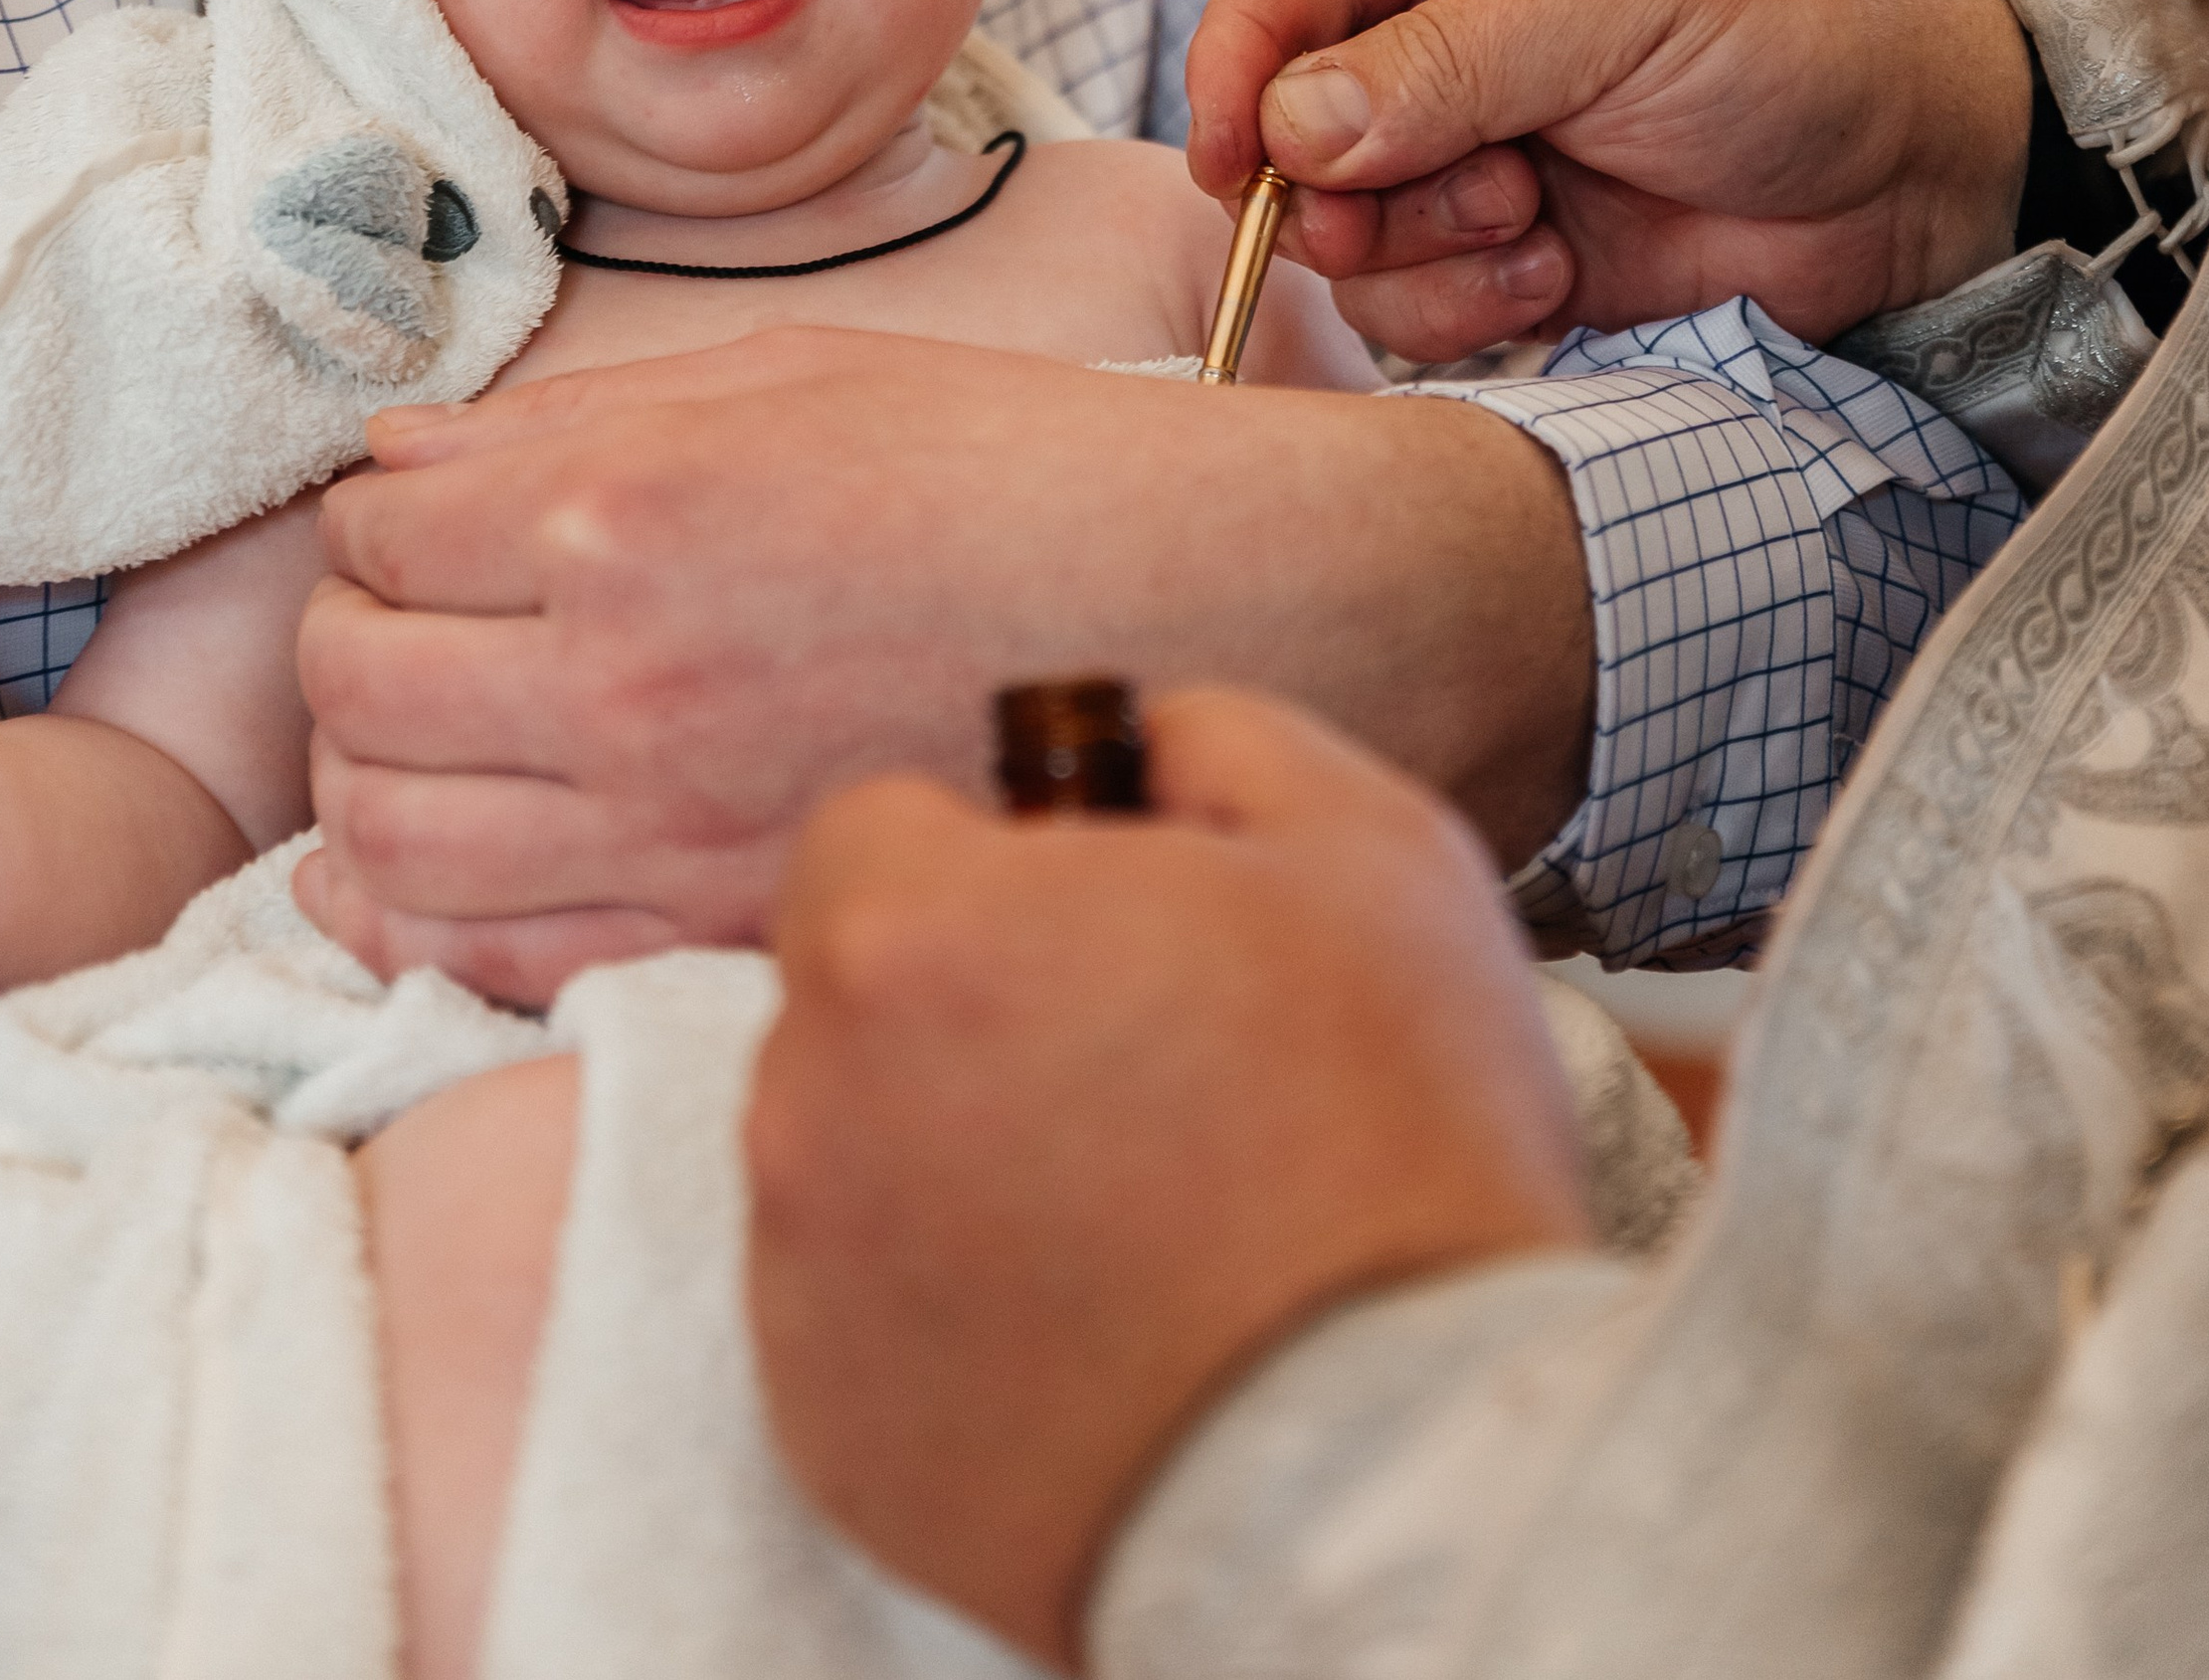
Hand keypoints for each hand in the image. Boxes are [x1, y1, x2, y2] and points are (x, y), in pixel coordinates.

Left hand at [293, 329, 1592, 1003]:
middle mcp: (619, 677)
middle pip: (350, 688)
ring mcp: (665, 830)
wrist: (1220, 613)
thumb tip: (399, 455)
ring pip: (385, 841)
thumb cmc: (1021, 468)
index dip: (377, 520)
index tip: (419, 522)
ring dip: (367, 781)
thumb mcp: (798, 376)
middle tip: (412, 619)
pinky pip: (484, 961)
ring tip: (433, 735)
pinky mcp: (721, 936)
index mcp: (629, 508)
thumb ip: (577, 418)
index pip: (377, 532)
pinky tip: (445, 869)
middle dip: (352, 642)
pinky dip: (420, 921)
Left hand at [747, 689, 1593, 1672]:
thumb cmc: (1391, 1139)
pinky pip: (856, 1313)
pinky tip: (1089, 1321)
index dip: (987, 867)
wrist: (1404, 1469)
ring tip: (1127, 1210)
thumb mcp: (1366, 846)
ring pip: (847, 1152)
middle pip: (852, 996)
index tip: (1088, 932)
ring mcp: (804, 1282)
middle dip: (962, 1005)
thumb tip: (1139, 739)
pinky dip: (942, 1307)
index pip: (871, 834)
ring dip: (947, 1151)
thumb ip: (1213, 739)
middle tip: (1135, 1070)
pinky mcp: (826, 1431)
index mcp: (912, 936)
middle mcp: (811, 1101)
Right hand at [1187, 0, 2031, 364]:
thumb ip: (1448, 58)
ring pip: (1338, 212)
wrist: (1934, 162)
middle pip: (1292, 102)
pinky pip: (1409, 290)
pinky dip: (1463, 302)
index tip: (1235, 159)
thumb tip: (1290, 129)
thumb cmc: (1802, 10)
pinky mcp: (1502, 233)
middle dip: (1342, 173)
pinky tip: (1557, 274)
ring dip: (1415, 243)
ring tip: (1529, 227)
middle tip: (1434, 201)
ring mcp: (1469, 122)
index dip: (1240, 58)